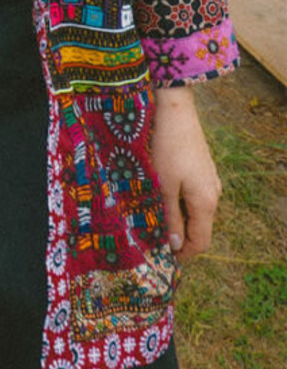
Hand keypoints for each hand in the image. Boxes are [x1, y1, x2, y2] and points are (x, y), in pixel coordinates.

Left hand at [150, 86, 221, 261]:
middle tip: (153, 238)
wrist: (175, 111)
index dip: (183, 254)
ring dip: (178, 219)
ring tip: (154, 217)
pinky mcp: (203, 169)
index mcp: (206, 203)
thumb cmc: (166, 148)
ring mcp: (210, 180)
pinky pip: (194, 196)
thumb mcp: (163, 185)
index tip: (162, 257)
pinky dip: (180, 203)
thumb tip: (175, 244)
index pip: (201, 242)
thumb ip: (170, 216)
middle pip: (199, 228)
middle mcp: (214, 194)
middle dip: (179, 237)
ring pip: (196, 211)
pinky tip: (162, 196)